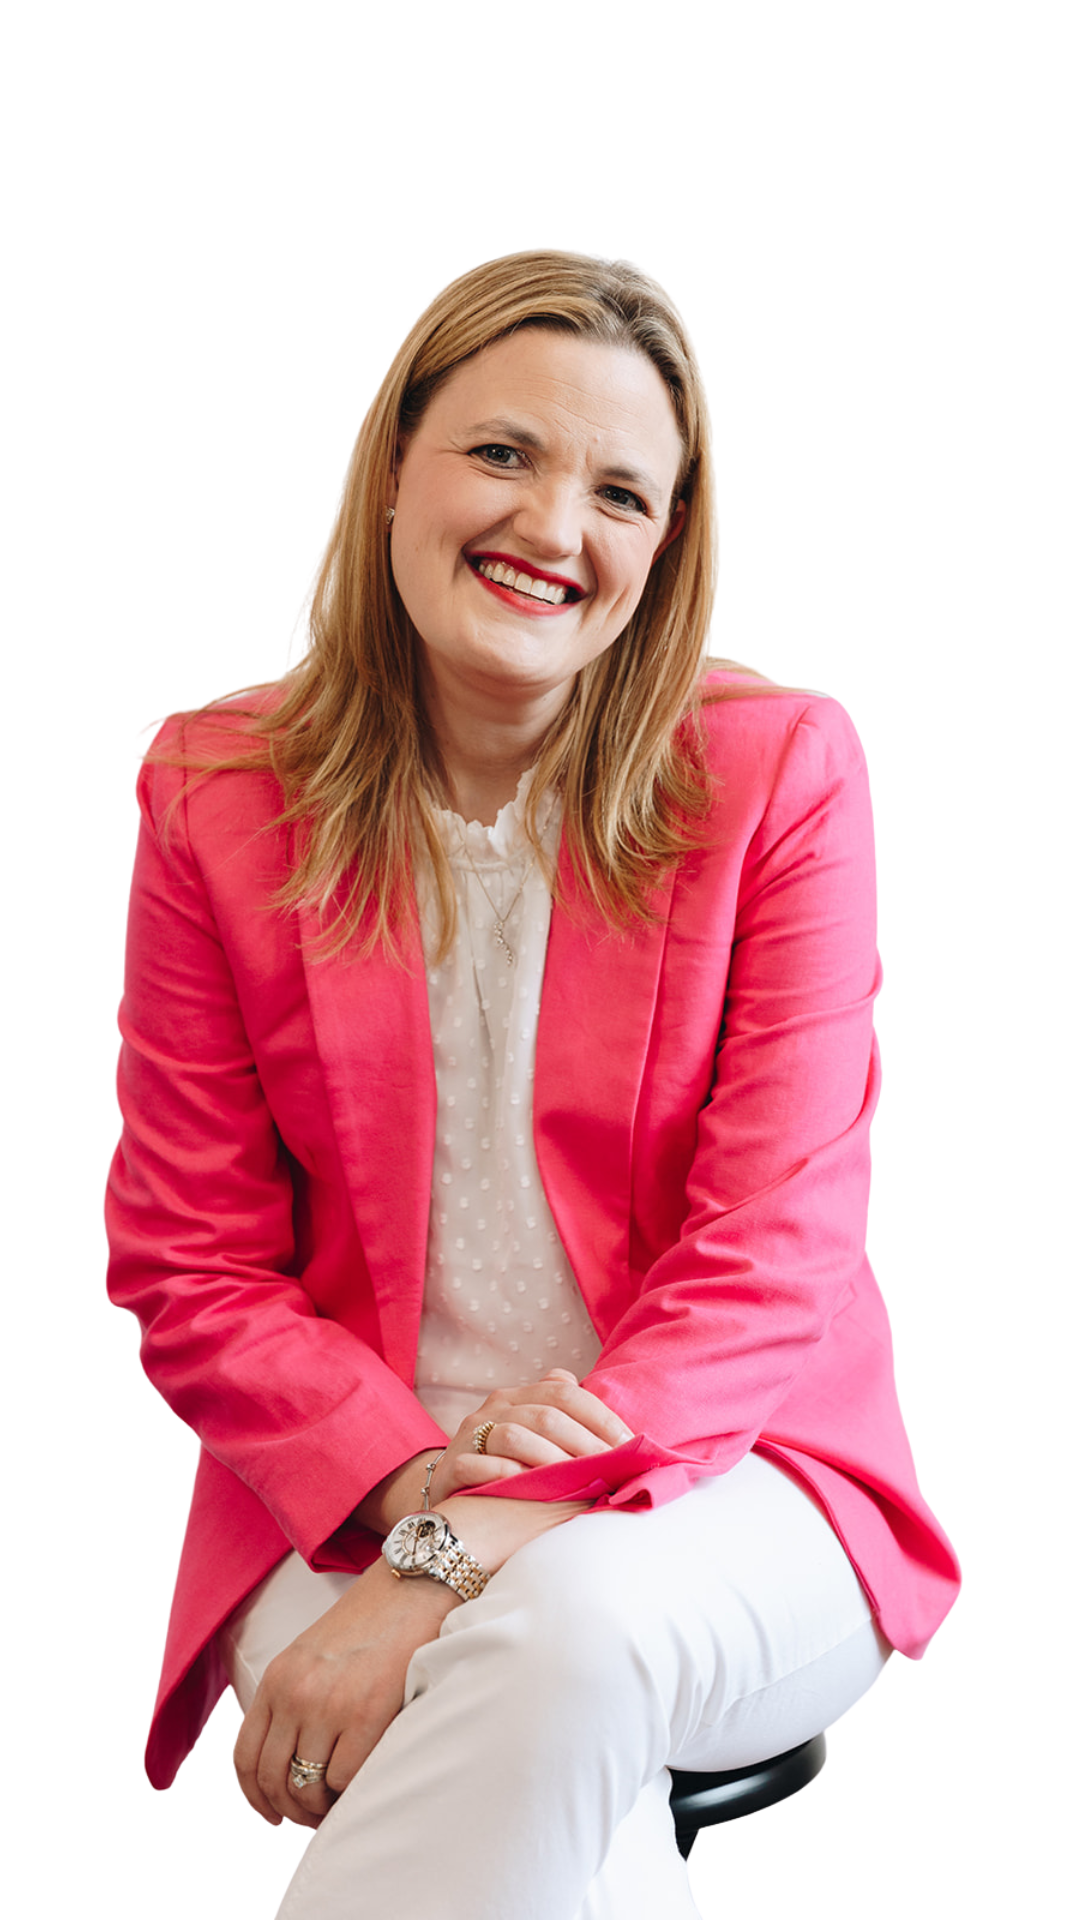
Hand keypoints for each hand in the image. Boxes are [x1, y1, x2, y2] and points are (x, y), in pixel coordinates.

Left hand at [231, 1556, 454, 1830]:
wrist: (416, 1583)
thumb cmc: (372, 1619)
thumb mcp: (313, 1653)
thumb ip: (295, 1696)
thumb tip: (292, 1758)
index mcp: (278, 1678)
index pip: (245, 1757)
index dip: (255, 1796)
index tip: (272, 1812)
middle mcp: (295, 1693)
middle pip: (273, 1779)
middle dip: (289, 1809)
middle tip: (310, 1816)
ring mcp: (330, 1704)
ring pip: (307, 1787)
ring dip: (320, 1807)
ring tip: (338, 1805)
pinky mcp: (368, 1713)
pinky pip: (345, 1779)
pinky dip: (350, 1794)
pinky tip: (362, 1786)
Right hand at [428, 1369, 633, 1502]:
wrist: (449, 1492)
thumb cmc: (506, 1467)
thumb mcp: (534, 1437)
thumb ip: (567, 1422)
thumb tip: (622, 1432)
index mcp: (518, 1397)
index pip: (565, 1392)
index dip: (600, 1417)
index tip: (629, 1444)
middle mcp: (493, 1408)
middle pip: (546, 1414)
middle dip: (584, 1442)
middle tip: (611, 1468)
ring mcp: (470, 1436)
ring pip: (513, 1436)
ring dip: (551, 1458)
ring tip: (577, 1480)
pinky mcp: (451, 1467)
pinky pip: (477, 1466)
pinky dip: (506, 1475)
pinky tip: (529, 1488)